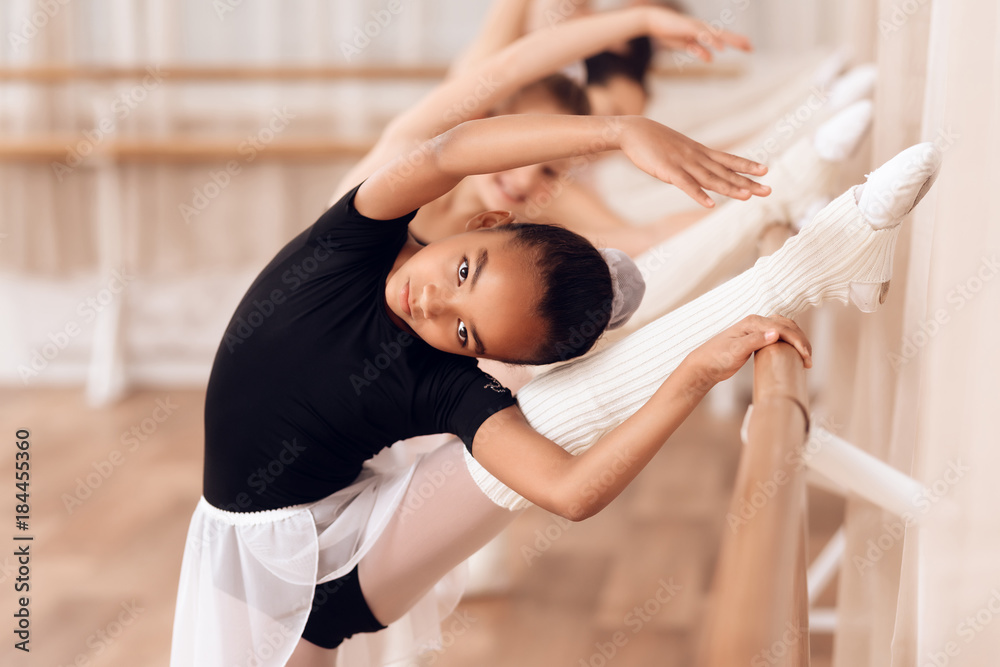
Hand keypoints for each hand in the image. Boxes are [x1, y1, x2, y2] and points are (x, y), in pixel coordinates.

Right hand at [619, 117, 769, 206]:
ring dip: (729, 188)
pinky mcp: (668, 171)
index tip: (766, 170)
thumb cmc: (653, 141)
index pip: (728, 159)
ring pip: (710, 178)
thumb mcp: (677, 149)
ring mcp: (683, 164)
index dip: (747, 165)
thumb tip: (697, 170)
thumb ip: (689, 160)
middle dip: (747, 181)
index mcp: (699, 152)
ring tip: (747, 196)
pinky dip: (698, 195)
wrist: (633, 130)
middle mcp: (696, 157)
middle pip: (726, 171)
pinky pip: (686, 185)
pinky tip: (710, 204)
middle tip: (768, 190)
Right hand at [643, 6, 752, 60]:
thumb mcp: (685, 45)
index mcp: (702, 33)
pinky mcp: (689, 28)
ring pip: (717, 35)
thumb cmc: (667, 31)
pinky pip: (703, 36)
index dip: (735, 42)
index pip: (722, 38)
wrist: (653, 20)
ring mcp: (696, 27)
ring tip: (744, 46)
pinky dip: (713, 41)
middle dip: (738, 41)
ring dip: (731, 40)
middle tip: (752, 47)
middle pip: (724, 35)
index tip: (748, 47)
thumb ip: (698, 50)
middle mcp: (702, 29)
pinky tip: (721, 48)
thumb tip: (712, 59)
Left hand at [681, 315, 812, 391]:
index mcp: (753, 322)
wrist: (705, 365)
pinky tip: (795, 354)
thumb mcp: (735, 351)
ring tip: (805, 358)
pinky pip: (780, 336)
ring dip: (798, 341)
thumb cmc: (717, 358)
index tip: (806, 356)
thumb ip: (755, 341)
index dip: (797, 341)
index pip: (782, 328)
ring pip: (786, 329)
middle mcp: (757, 323)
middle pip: (788, 326)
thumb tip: (775, 333)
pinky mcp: (758, 339)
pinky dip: (791, 343)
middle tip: (809, 360)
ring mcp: (758, 330)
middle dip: (802, 341)